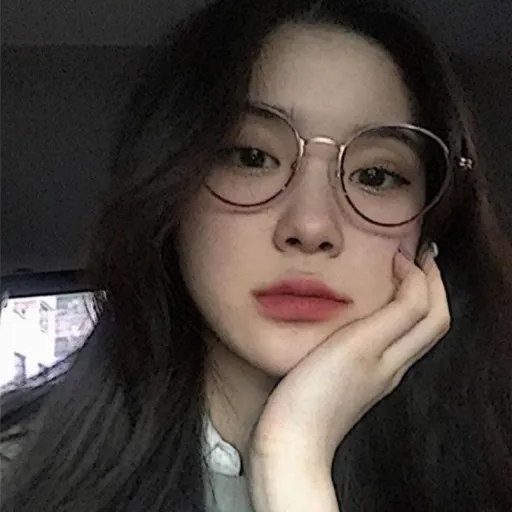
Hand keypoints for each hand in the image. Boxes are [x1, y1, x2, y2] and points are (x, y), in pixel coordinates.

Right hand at [249, 247, 448, 471]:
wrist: (290, 443)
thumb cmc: (318, 395)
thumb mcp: (359, 344)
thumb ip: (395, 313)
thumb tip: (413, 279)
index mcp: (394, 355)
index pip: (430, 310)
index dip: (424, 275)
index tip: (403, 250)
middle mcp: (390, 366)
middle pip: (427, 322)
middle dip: (428, 284)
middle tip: (412, 256)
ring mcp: (372, 375)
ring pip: (406, 331)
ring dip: (408, 298)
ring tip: (390, 275)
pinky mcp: (350, 380)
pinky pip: (382, 341)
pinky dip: (383, 314)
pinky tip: (359, 308)